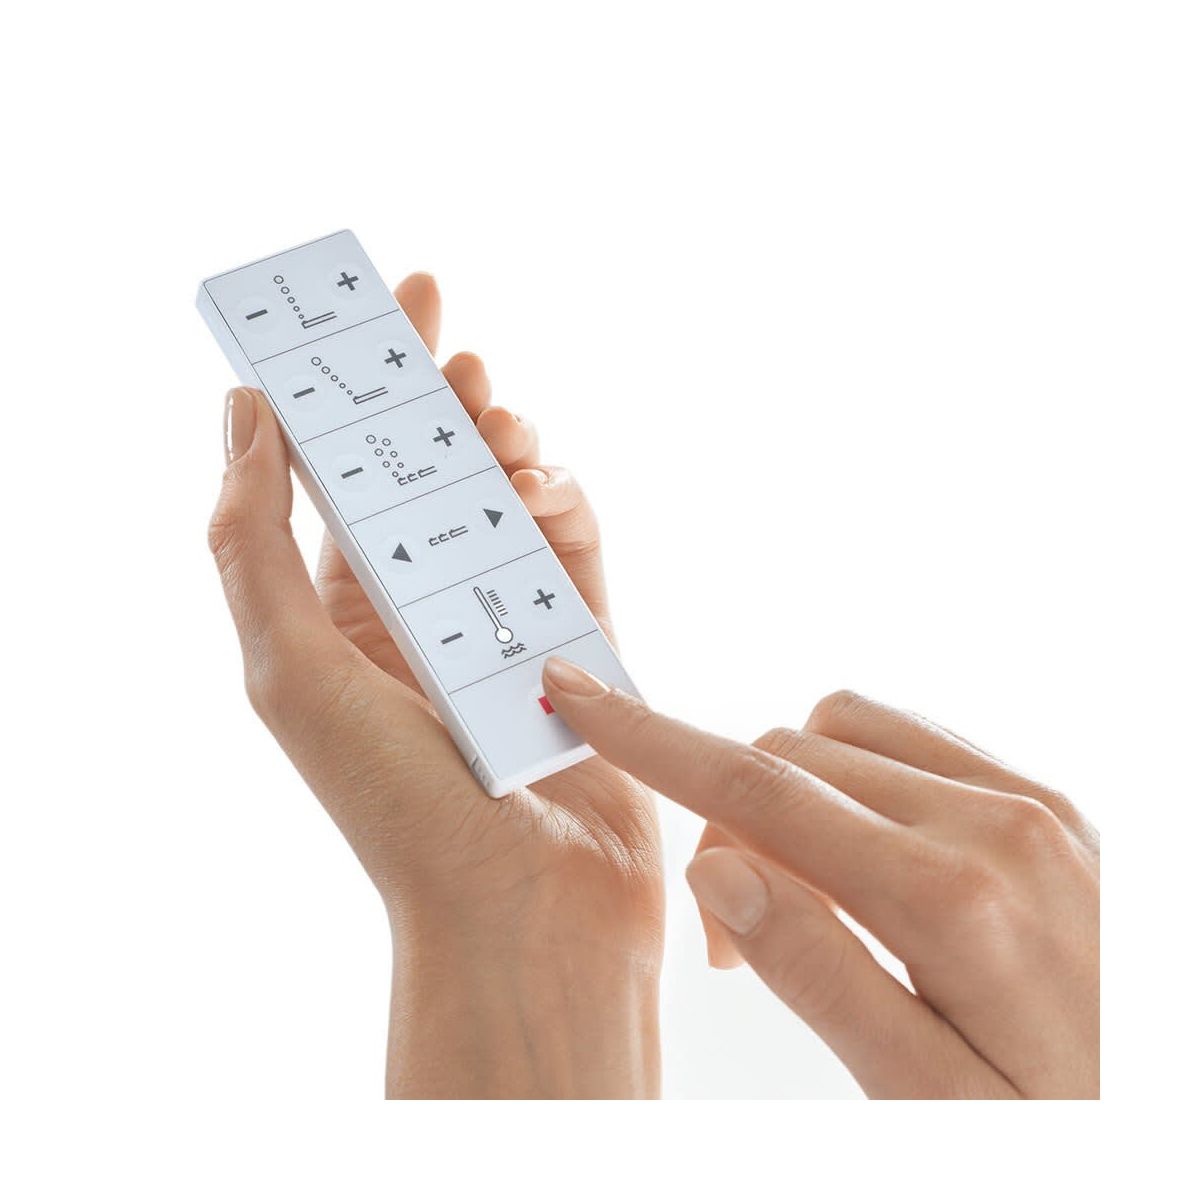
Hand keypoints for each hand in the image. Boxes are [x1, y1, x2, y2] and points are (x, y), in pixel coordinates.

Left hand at [209, 275, 661, 1098]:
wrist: (528, 916)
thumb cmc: (397, 812)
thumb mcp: (290, 671)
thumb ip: (254, 543)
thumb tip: (243, 418)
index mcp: (337, 620)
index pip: (333, 480)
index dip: (346, 393)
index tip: (364, 313)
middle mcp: (417, 617)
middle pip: (426, 477)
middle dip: (432, 399)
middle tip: (446, 340)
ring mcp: (504, 626)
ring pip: (505, 501)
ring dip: (501, 444)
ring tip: (498, 413)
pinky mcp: (580, 644)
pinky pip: (575, 549)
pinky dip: (564, 503)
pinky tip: (549, 484)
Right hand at [542, 662, 1098, 1098]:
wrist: (1174, 1126)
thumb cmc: (1059, 1141)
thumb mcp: (927, 1102)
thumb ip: (818, 972)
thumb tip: (716, 862)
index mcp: (951, 897)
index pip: (758, 788)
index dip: (653, 741)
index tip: (583, 700)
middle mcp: (995, 821)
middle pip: (792, 758)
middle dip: (729, 822)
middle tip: (736, 942)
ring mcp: (1031, 803)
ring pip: (847, 736)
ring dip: (792, 793)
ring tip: (810, 901)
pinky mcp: (1050, 803)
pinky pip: (913, 745)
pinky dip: (857, 781)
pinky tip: (870, 865)